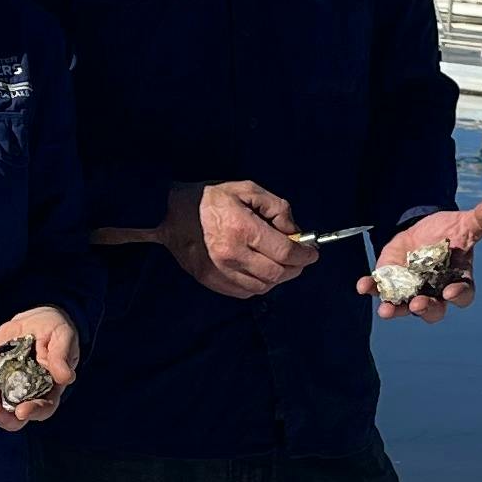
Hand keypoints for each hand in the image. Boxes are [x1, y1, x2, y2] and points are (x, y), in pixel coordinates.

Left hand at [0, 305, 81, 431]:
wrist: (37, 320)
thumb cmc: (56, 332)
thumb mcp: (63, 339)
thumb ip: (62, 358)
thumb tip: (66, 378)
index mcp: (47, 391)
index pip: (42, 409)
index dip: (32, 412)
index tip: (22, 411)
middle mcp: (24, 394)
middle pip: (11, 415)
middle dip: (0, 415)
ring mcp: (5, 385)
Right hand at [165, 179, 317, 299]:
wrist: (169, 212)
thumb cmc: (209, 198)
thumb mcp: (247, 189)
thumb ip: (276, 208)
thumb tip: (294, 232)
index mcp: (243, 229)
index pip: (285, 252)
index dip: (305, 255)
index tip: (312, 253)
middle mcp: (232, 255)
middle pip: (277, 274)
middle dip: (295, 268)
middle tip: (299, 259)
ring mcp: (221, 272)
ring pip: (263, 286)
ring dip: (278, 278)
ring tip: (280, 264)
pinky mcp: (211, 281)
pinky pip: (245, 292)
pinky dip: (259, 284)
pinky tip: (260, 271)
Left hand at [358, 196, 481, 322]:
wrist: (425, 228)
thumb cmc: (450, 231)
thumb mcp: (464, 224)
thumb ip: (479, 220)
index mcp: (458, 281)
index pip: (463, 294)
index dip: (458, 295)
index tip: (451, 292)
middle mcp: (435, 292)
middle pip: (433, 309)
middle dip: (426, 309)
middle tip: (418, 305)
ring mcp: (412, 290)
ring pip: (404, 307)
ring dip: (395, 309)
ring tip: (386, 311)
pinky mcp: (391, 283)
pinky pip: (380, 290)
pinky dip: (371, 289)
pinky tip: (362, 285)